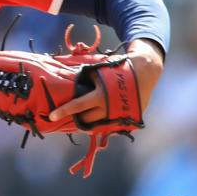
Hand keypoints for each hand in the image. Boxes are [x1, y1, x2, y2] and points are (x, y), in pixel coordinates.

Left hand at [48, 39, 163, 122]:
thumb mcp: (98, 69)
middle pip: (86, 120)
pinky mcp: (128, 120)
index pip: (77, 106)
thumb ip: (83, 76)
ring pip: (98, 126)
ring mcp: (119, 117)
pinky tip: (105, 113)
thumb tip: (64, 75)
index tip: (52, 116)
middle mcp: (109, 109)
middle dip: (80, 117)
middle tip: (79, 110)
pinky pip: (111, 126)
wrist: (144, 72)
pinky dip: (105, 121)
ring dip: (91, 121)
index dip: (63, 111)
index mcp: (100, 96)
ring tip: (91, 112)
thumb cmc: (118, 69)